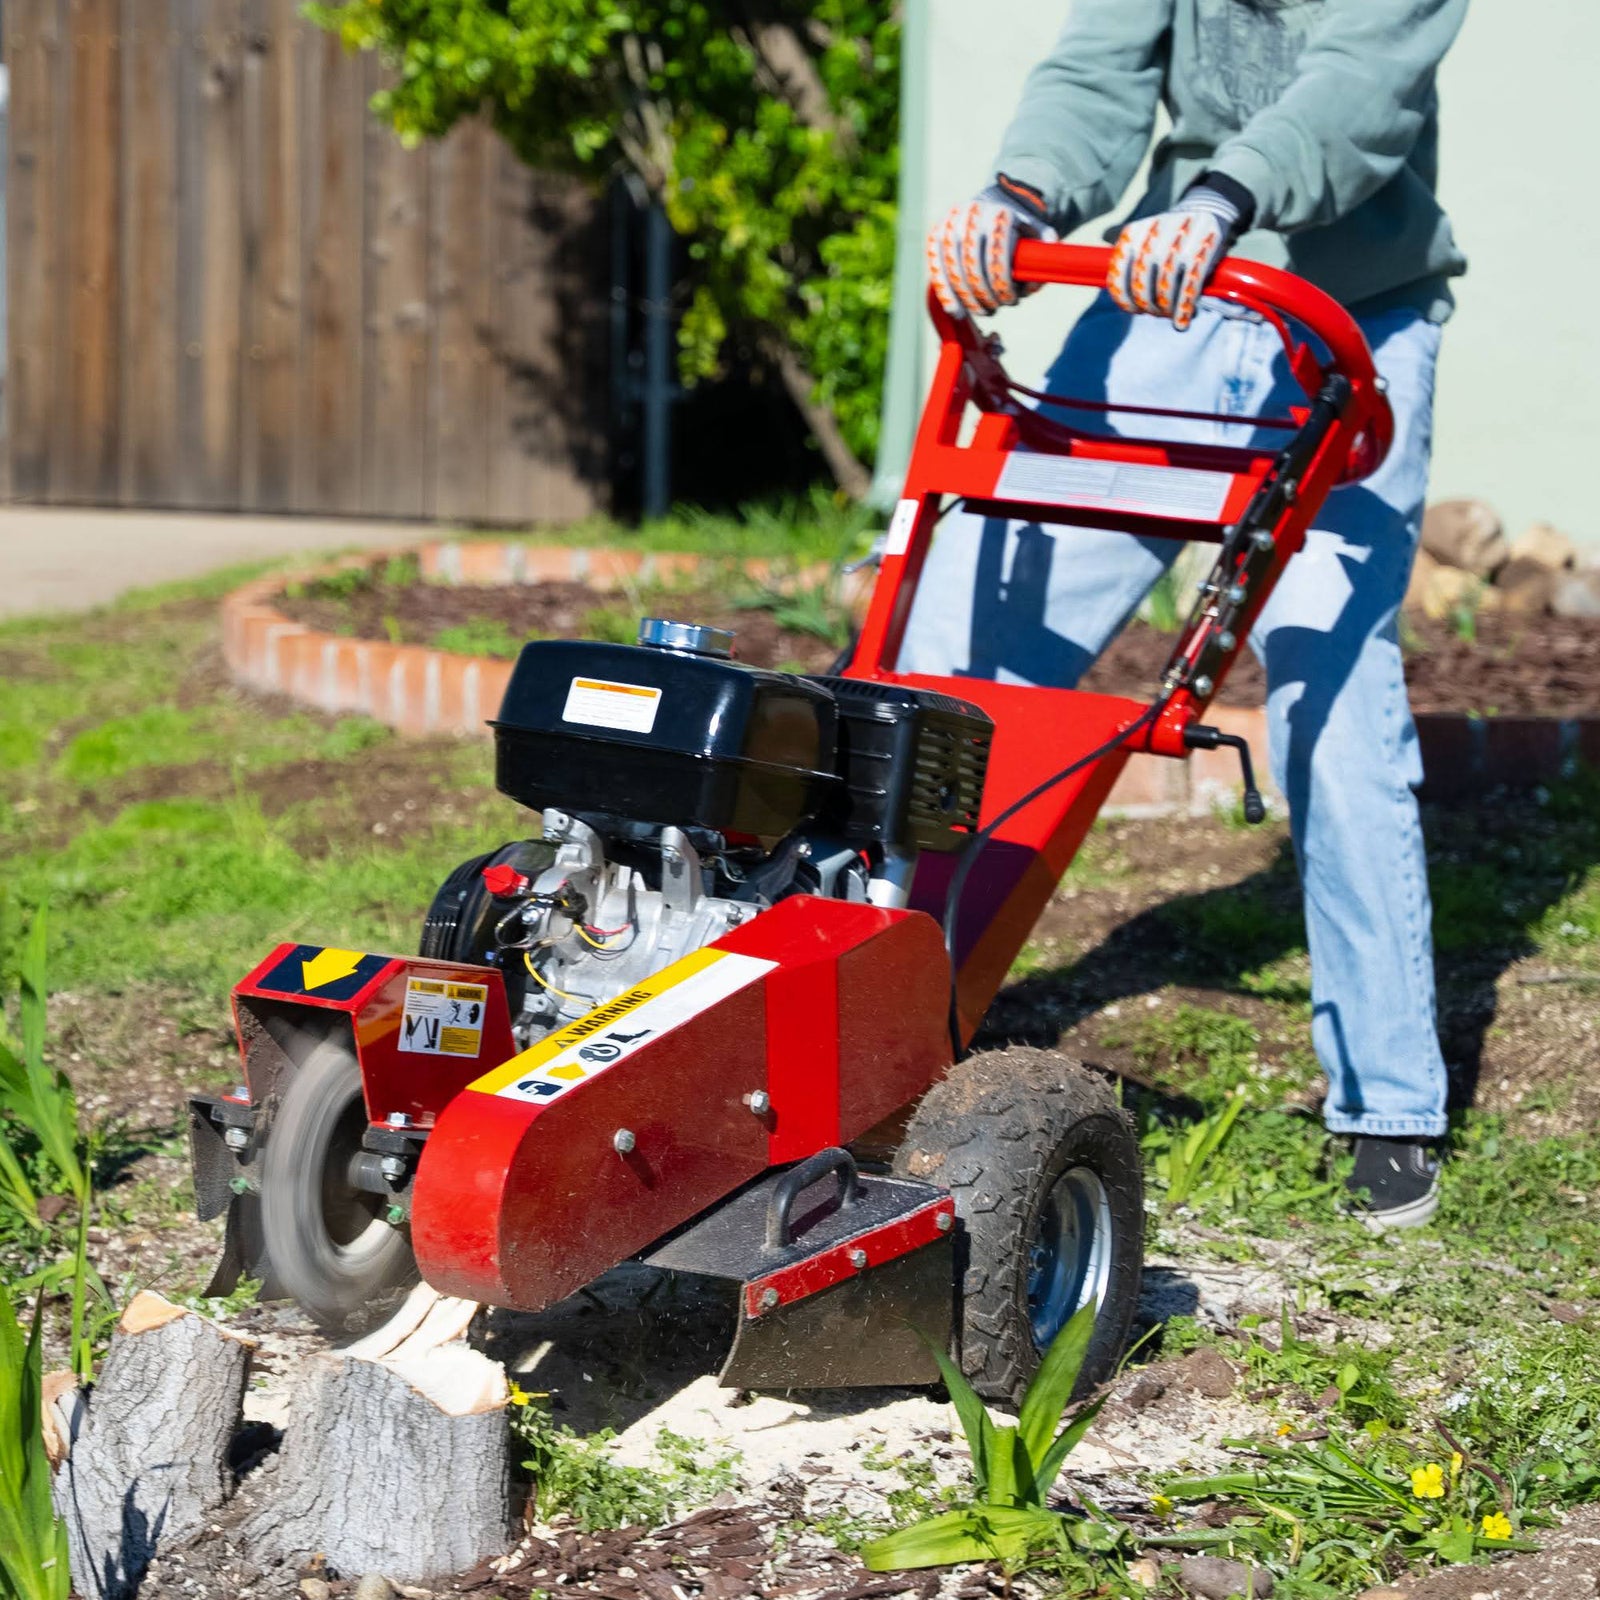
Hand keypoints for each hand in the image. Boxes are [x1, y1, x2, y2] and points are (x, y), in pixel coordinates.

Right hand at [927, 176, 1055, 317]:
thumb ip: (1047, 253)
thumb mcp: (1037, 233)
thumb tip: (1035, 282)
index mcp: (999, 214)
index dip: (1003, 285)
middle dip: (984, 295)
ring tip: (980, 311)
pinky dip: (945, 293)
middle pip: (973, 266)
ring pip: (953, 271)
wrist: (989, 206)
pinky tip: (956, 311)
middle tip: (995, 309)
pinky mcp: (935, 235)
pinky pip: (936, 269)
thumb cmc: (1016, 229)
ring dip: (967, 299)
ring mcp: (950, 224)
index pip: (998, 256)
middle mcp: (971, 216)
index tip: (1011, 300)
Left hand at [1106, 183, 1247, 329]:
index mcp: (1136, 231)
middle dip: (1145, 302)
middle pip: (1142, 278)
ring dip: (1164, 306)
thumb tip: (1099, 244)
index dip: (1123, 294)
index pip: (1120, 268)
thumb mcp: (1144, 233)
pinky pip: (1190, 283)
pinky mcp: (1204, 245)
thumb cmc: (1170, 234)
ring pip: (1165, 282)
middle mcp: (1155, 231)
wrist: (1208, 208)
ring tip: (1166, 314)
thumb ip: (1126, 247)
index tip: (1131, 308)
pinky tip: (1181, 320)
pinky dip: (1183, 306)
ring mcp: (1180, 237)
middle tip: (1151, 312)